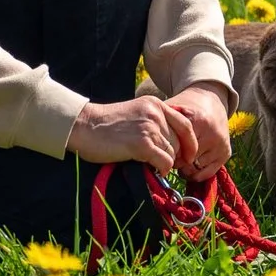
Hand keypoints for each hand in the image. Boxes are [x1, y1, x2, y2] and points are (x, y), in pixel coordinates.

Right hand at [65, 97, 183, 171]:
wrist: (84, 126)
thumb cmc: (105, 124)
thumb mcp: (134, 113)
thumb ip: (152, 122)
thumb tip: (170, 144)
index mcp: (155, 104)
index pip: (185, 124)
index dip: (190, 143)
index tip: (189, 155)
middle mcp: (156, 113)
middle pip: (179, 141)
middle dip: (175, 156)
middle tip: (164, 165)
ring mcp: (150, 128)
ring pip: (172, 154)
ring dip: (165, 163)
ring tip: (152, 166)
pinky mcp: (143, 144)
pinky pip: (165, 162)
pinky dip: (162, 169)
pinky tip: (153, 170)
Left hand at [163, 81, 233, 181]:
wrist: (210, 100)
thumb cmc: (186, 107)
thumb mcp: (172, 108)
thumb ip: (159, 122)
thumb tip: (142, 142)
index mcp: (197, 121)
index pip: (176, 149)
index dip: (165, 152)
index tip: (160, 150)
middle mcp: (212, 134)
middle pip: (185, 161)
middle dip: (174, 161)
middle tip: (168, 156)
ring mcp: (220, 145)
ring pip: (195, 169)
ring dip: (184, 169)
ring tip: (179, 159)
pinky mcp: (226, 153)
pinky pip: (207, 174)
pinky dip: (196, 174)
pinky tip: (189, 166)